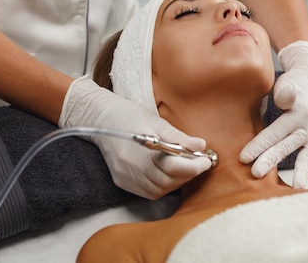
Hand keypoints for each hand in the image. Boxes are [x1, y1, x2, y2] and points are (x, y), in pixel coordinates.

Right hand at [59, 76, 210, 198]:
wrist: (101, 119)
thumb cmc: (130, 115)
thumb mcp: (156, 120)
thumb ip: (179, 137)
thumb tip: (201, 145)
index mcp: (142, 150)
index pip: (173, 167)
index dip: (193, 165)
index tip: (206, 160)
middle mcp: (132, 168)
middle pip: (168, 181)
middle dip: (188, 173)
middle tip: (200, 162)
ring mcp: (126, 178)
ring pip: (159, 190)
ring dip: (177, 181)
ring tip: (186, 167)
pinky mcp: (122, 182)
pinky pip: (148, 191)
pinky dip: (163, 186)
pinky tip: (169, 174)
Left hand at [239, 41, 307, 188]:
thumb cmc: (294, 84)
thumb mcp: (288, 83)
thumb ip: (284, 92)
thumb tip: (282, 99)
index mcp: (298, 112)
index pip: (275, 132)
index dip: (259, 145)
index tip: (243, 158)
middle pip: (287, 146)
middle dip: (270, 161)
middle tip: (256, 173)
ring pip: (306, 158)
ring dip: (298, 175)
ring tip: (291, 190)